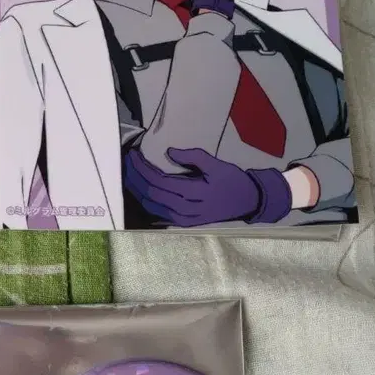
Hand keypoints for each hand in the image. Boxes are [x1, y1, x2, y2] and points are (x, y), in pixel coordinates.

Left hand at [124, 147, 291, 225]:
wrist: (248, 202)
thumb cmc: (232, 181)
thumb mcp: (218, 165)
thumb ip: (194, 157)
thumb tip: (170, 151)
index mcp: (194, 194)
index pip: (158, 181)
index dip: (142, 168)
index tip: (133, 155)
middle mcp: (185, 210)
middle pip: (150, 193)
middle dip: (134, 177)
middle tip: (126, 161)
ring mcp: (182, 219)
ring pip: (150, 205)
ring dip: (135, 189)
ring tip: (128, 172)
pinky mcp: (181, 223)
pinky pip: (156, 212)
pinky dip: (144, 200)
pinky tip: (137, 188)